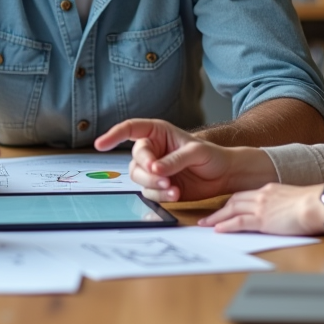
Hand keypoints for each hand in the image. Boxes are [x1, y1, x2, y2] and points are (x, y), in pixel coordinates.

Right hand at [94, 118, 241, 201]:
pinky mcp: (158, 186)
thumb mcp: (195, 152)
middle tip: (163, 177)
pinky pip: (149, 192)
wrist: (223, 175)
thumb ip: (174, 159)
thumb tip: (155, 168)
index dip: (114, 135)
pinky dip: (160, 194)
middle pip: (135, 160)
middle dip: (147, 171)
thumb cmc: (211, 155)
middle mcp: (152, 150)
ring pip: (139, 178)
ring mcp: (154, 169)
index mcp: (157, 132)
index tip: (100, 145)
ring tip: (173, 188)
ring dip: (154, 184)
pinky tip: (176, 193)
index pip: (131, 129)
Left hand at [198, 183, 323, 234]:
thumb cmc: (314, 204)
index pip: (244, 195)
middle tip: (207, 218)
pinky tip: (218, 230)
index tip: (223, 209)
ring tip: (205, 225)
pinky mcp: (263, 220)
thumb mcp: (294, 199)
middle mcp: (262, 195)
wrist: (318, 204)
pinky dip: (227, 225)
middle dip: (219, 210)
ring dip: (217, 218)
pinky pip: (239, 222)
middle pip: (234, 201)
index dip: (232, 203)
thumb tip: (283, 213)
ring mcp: (261, 207)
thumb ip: (283, 204)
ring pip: (232, 210)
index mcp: (269, 190)